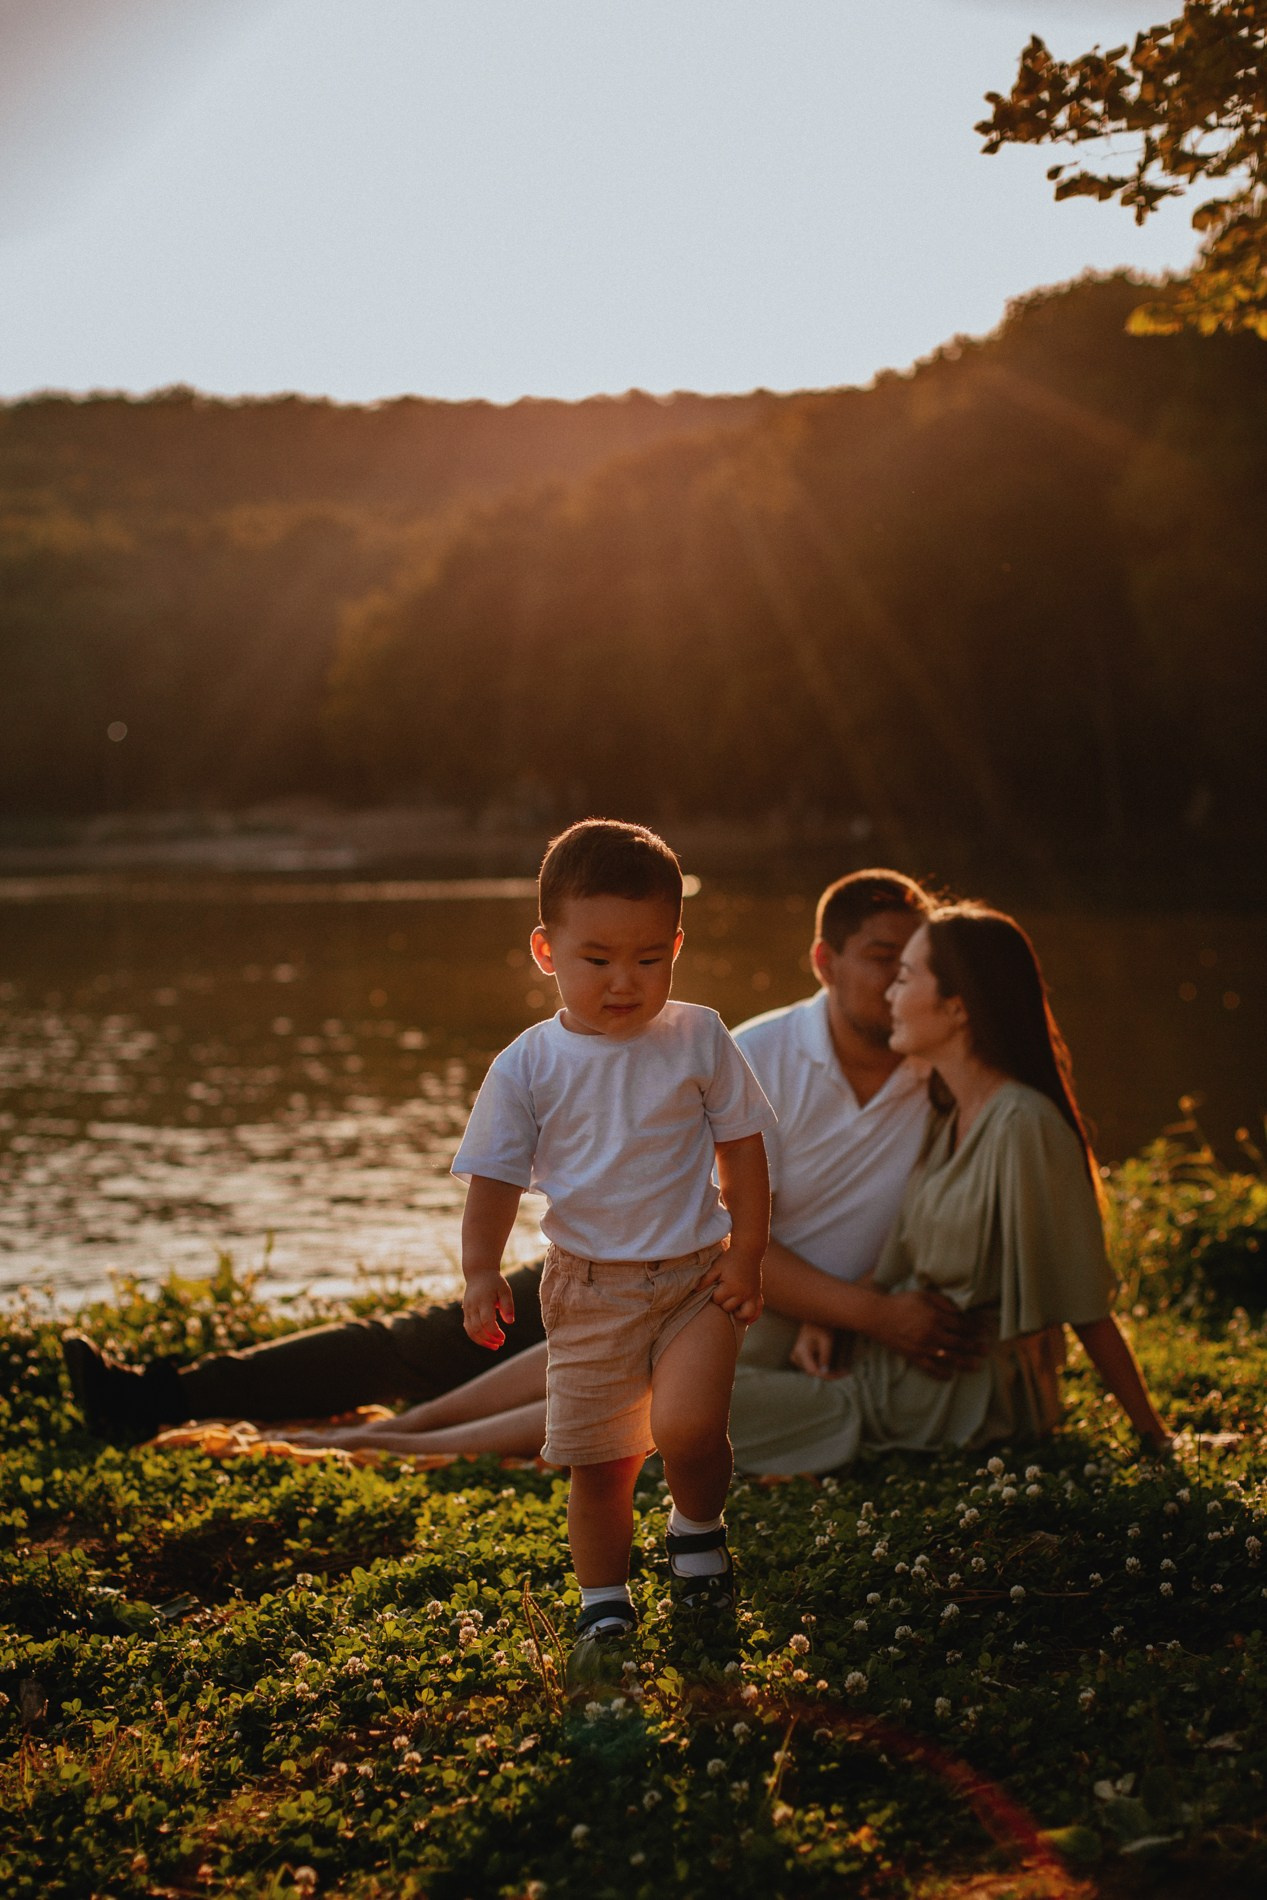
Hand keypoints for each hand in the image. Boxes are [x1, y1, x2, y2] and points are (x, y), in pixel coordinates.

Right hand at [463, 1269, 514, 1348]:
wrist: (478, 1273)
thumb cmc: (495, 1282)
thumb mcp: (505, 1290)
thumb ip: (508, 1306)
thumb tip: (510, 1322)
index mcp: (484, 1300)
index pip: (487, 1322)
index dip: (495, 1333)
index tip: (503, 1338)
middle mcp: (473, 1306)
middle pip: (478, 1328)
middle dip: (489, 1339)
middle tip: (501, 1343)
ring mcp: (467, 1309)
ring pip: (471, 1331)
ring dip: (482, 1341)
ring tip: (495, 1346)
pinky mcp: (465, 1312)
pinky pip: (468, 1328)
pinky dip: (476, 1337)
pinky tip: (486, 1340)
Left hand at [708, 1251, 762, 1325]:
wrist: (748, 1250)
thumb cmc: (730, 1258)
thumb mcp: (716, 1267)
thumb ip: (706, 1279)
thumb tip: (695, 1290)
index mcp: (731, 1286)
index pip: (717, 1300)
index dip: (714, 1294)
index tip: (715, 1286)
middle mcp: (743, 1293)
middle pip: (729, 1308)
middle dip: (723, 1302)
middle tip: (722, 1292)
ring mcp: (752, 1294)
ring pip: (746, 1314)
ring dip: (738, 1314)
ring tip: (732, 1309)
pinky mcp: (758, 1294)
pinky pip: (758, 1310)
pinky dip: (754, 1317)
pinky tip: (747, 1321)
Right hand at [789, 1320, 839, 1378]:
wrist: (814, 1318)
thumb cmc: (821, 1326)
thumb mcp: (826, 1340)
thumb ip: (825, 1356)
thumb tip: (824, 1372)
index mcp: (801, 1351)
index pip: (813, 1371)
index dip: (827, 1376)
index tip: (841, 1374)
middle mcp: (796, 1356)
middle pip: (814, 1372)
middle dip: (829, 1374)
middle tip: (845, 1372)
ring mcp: (797, 1358)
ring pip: (814, 1371)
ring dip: (828, 1372)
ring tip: (842, 1370)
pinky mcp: (801, 1358)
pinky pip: (813, 1367)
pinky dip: (824, 1368)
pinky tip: (836, 1368)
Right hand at [869, 1288, 987, 1378]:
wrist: (877, 1316)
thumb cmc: (901, 1302)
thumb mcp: (924, 1295)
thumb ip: (944, 1303)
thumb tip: (960, 1313)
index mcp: (936, 1317)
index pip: (962, 1325)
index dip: (976, 1328)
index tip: (985, 1331)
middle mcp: (933, 1334)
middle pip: (960, 1343)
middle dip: (975, 1347)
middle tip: (986, 1350)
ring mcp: (923, 1347)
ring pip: (949, 1358)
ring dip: (965, 1362)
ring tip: (976, 1366)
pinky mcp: (914, 1356)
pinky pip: (931, 1368)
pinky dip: (941, 1373)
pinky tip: (950, 1376)